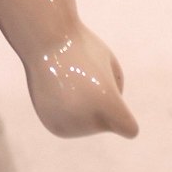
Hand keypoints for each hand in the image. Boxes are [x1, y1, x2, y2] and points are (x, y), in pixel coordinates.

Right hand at [24, 24, 138, 138]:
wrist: (43, 42)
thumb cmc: (81, 48)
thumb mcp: (110, 64)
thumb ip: (116, 92)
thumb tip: (104, 116)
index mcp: (106, 102)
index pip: (128, 128)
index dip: (125, 120)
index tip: (117, 110)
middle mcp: (87, 119)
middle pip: (106, 123)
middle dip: (100, 106)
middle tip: (82, 81)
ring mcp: (68, 125)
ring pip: (88, 125)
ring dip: (83, 109)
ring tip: (67, 85)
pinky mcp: (55, 127)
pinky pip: (71, 126)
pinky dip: (67, 112)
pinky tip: (58, 93)